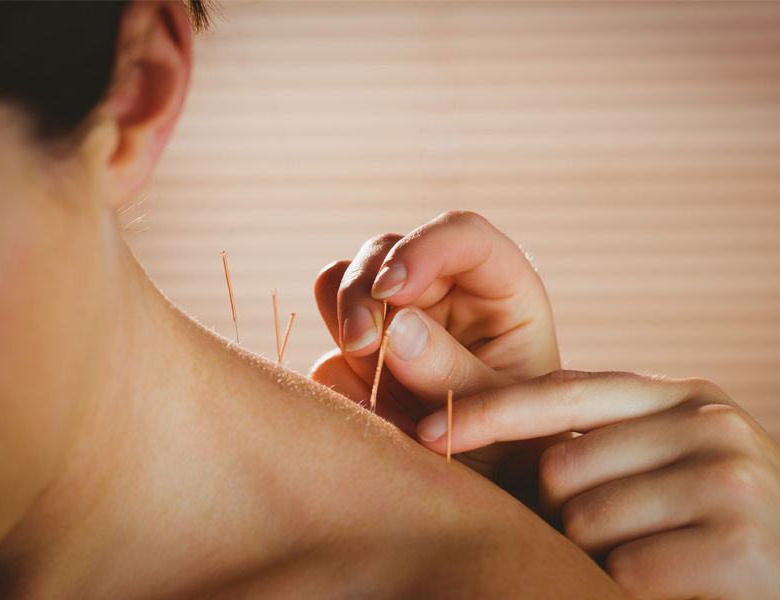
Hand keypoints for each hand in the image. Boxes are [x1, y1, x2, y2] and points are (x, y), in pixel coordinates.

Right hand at [311, 211, 562, 489]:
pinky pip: (328, 343)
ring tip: (367, 372)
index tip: (394, 290)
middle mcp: (443, 292)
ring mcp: (398, 319)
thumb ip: (453, 371)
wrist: (493, 486)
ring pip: (344, 282)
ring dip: (344, 319)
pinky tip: (368, 409)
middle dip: (365, 291)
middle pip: (386, 251)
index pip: (462, 235)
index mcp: (498, 289)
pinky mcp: (365, 352)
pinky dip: (338, 370)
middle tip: (362, 344)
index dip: (423, 248)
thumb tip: (394, 325)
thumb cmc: (521, 444)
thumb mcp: (505, 415)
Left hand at [418, 370, 779, 598]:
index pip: (564, 392)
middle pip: (560, 466)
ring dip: (592, 559)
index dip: (490, 411)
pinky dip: (625, 591)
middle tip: (610, 537)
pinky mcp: (743, 547)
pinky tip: (670, 588)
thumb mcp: (650, 468)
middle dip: (558, 514)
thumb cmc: (702, 528)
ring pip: (583, 522)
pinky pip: (625, 572)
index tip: (428, 432)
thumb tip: (457, 420)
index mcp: (683, 397)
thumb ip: (585, 442)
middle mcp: (710, 423)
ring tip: (645, 560)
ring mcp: (730, 481)